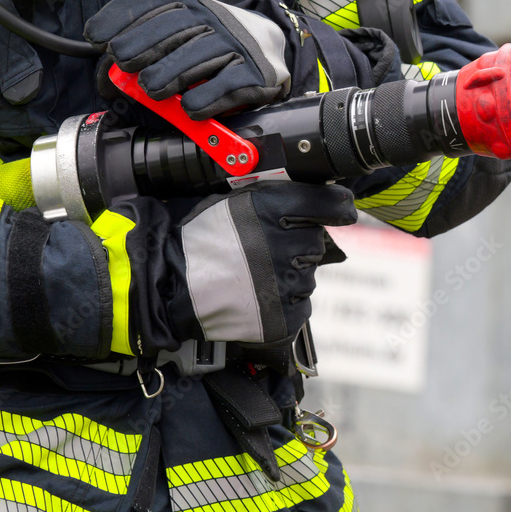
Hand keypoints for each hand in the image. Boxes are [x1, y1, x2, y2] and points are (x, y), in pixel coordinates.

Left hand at [84, 0, 290, 119]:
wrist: (271, 47)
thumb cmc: (215, 44)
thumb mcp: (185, 32)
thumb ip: (151, 44)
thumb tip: (109, 74)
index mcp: (193, 3)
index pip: (155, 1)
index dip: (122, 16)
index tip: (96, 36)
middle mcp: (215, 18)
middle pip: (175, 27)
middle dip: (142, 44)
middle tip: (123, 63)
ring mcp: (237, 45)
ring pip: (200, 55)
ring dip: (170, 74)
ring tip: (151, 89)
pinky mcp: (256, 73)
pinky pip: (228, 85)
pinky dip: (206, 98)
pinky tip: (189, 107)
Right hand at [168, 182, 357, 344]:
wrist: (167, 285)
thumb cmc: (196, 240)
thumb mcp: (232, 200)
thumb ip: (273, 197)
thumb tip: (310, 195)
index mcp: (272, 209)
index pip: (328, 203)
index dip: (337, 205)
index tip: (343, 210)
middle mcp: (285, 245)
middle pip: (315, 242)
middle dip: (295, 244)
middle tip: (262, 250)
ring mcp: (286, 284)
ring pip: (307, 275)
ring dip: (288, 274)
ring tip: (252, 276)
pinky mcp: (284, 316)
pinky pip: (299, 305)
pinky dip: (284, 302)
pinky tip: (256, 296)